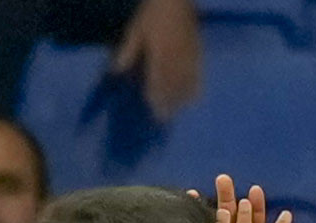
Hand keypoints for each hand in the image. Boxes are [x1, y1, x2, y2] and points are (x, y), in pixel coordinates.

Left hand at [112, 0, 201, 119]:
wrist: (175, 0)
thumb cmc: (152, 13)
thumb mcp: (136, 29)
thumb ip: (128, 51)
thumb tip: (116, 70)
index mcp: (160, 52)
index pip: (157, 80)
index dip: (155, 95)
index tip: (151, 108)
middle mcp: (176, 58)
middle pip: (173, 86)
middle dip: (168, 103)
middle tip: (162, 118)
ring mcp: (189, 56)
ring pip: (187, 83)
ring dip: (181, 100)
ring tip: (175, 112)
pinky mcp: (198, 54)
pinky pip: (199, 75)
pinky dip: (196, 88)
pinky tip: (193, 99)